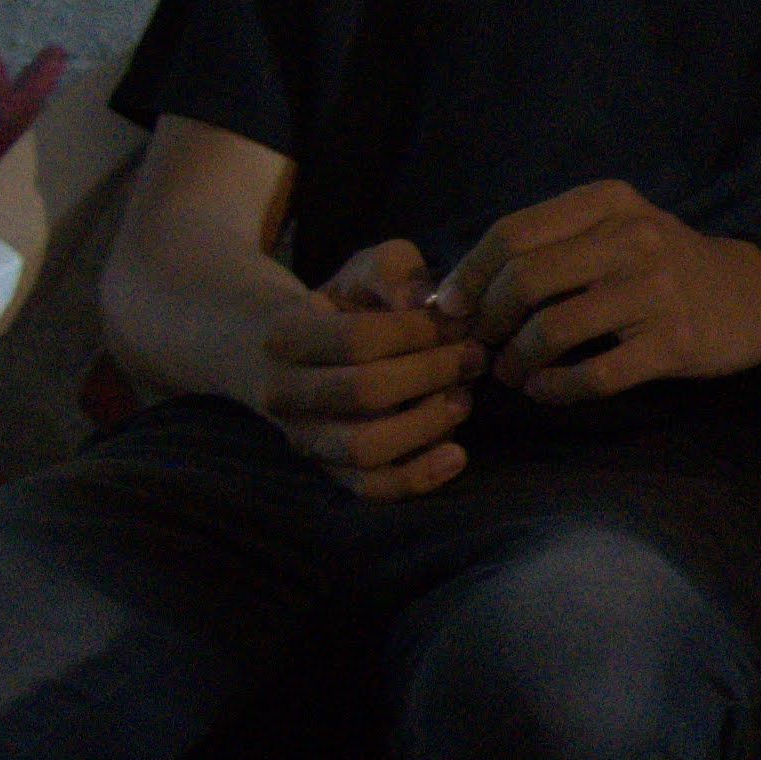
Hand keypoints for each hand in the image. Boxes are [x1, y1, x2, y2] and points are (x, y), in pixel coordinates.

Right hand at [258, 236, 481, 497]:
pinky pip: (372, 487)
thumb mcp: (366, 272)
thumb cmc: (348, 306)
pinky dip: (418, 477)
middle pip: (364, 392)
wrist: (300, 355)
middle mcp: (285, 393)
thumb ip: (395, 272)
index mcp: (287, 336)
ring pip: (366, 447)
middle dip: (432, 373)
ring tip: (463, 398)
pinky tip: (457, 454)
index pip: (356, 339)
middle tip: (475, 356)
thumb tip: (424, 300)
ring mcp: (306, 437)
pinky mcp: (331, 471)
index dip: (417, 332)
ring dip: (429, 424)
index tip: (458, 322)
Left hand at [446, 183, 760, 403]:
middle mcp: (634, 238)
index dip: (468, 275)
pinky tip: (546, 390)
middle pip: (524, 279)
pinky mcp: (675, 343)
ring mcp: (658, 291)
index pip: (511, 233)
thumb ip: (548, 246)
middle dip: (488, 319)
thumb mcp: (616, 228)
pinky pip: (594, 374)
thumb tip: (452, 291)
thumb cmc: (664, 266)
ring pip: (551, 329)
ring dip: (516, 360)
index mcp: (609, 202)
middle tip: (482, 343)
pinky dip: (556, 389)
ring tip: (511, 372)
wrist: (758, 296)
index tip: (452, 308)